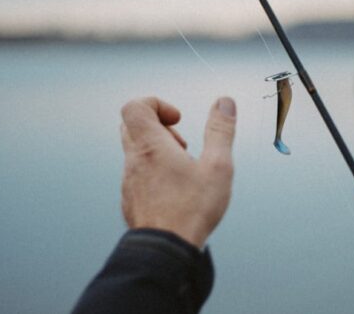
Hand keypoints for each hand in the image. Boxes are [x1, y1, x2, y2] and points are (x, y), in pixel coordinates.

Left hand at [119, 96, 236, 247]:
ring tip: (183, 169)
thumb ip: (220, 130)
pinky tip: (175, 190)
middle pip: (133, 126)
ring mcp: (129, 181)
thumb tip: (224, 103)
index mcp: (150, 146)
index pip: (135, 107)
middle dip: (159, 127)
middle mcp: (134, 161)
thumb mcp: (218, 166)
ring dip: (158, 152)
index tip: (178, 119)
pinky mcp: (131, 200)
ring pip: (135, 152)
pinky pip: (137, 176)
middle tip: (181, 144)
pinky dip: (154, 173)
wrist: (165, 250)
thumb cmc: (191, 210)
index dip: (157, 104)